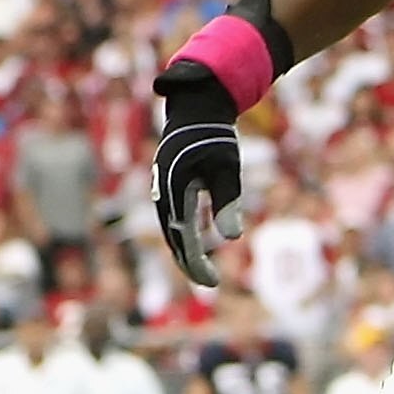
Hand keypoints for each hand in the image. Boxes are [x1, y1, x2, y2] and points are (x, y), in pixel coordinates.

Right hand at [148, 74, 242, 287]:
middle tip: (210, 283)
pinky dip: (182, 235)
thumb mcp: (227, 169)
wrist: (195, 110)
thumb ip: (227, 203)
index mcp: (175, 191)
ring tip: (201, 270)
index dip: (196, 264)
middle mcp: (162, 194)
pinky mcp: (166, 187)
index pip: (184, 238)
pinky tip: (195, 244)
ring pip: (170, 230)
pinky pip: (171, 218)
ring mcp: (161, 191)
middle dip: (190, 263)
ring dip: (184, 251)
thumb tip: (232, 238)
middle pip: (173, 238)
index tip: (213, 283)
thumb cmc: (216, 138)